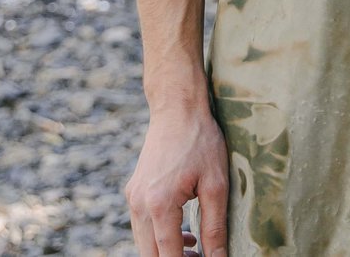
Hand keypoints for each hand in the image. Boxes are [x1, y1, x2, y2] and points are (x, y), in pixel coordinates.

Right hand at [126, 101, 228, 256]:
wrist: (176, 108)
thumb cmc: (200, 141)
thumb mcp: (216, 185)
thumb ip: (215, 228)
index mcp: (159, 205)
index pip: (168, 256)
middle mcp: (140, 205)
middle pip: (150, 255)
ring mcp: (133, 199)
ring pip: (144, 244)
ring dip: (167, 253)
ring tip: (197, 249)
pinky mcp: (134, 193)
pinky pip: (143, 228)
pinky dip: (160, 238)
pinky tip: (186, 235)